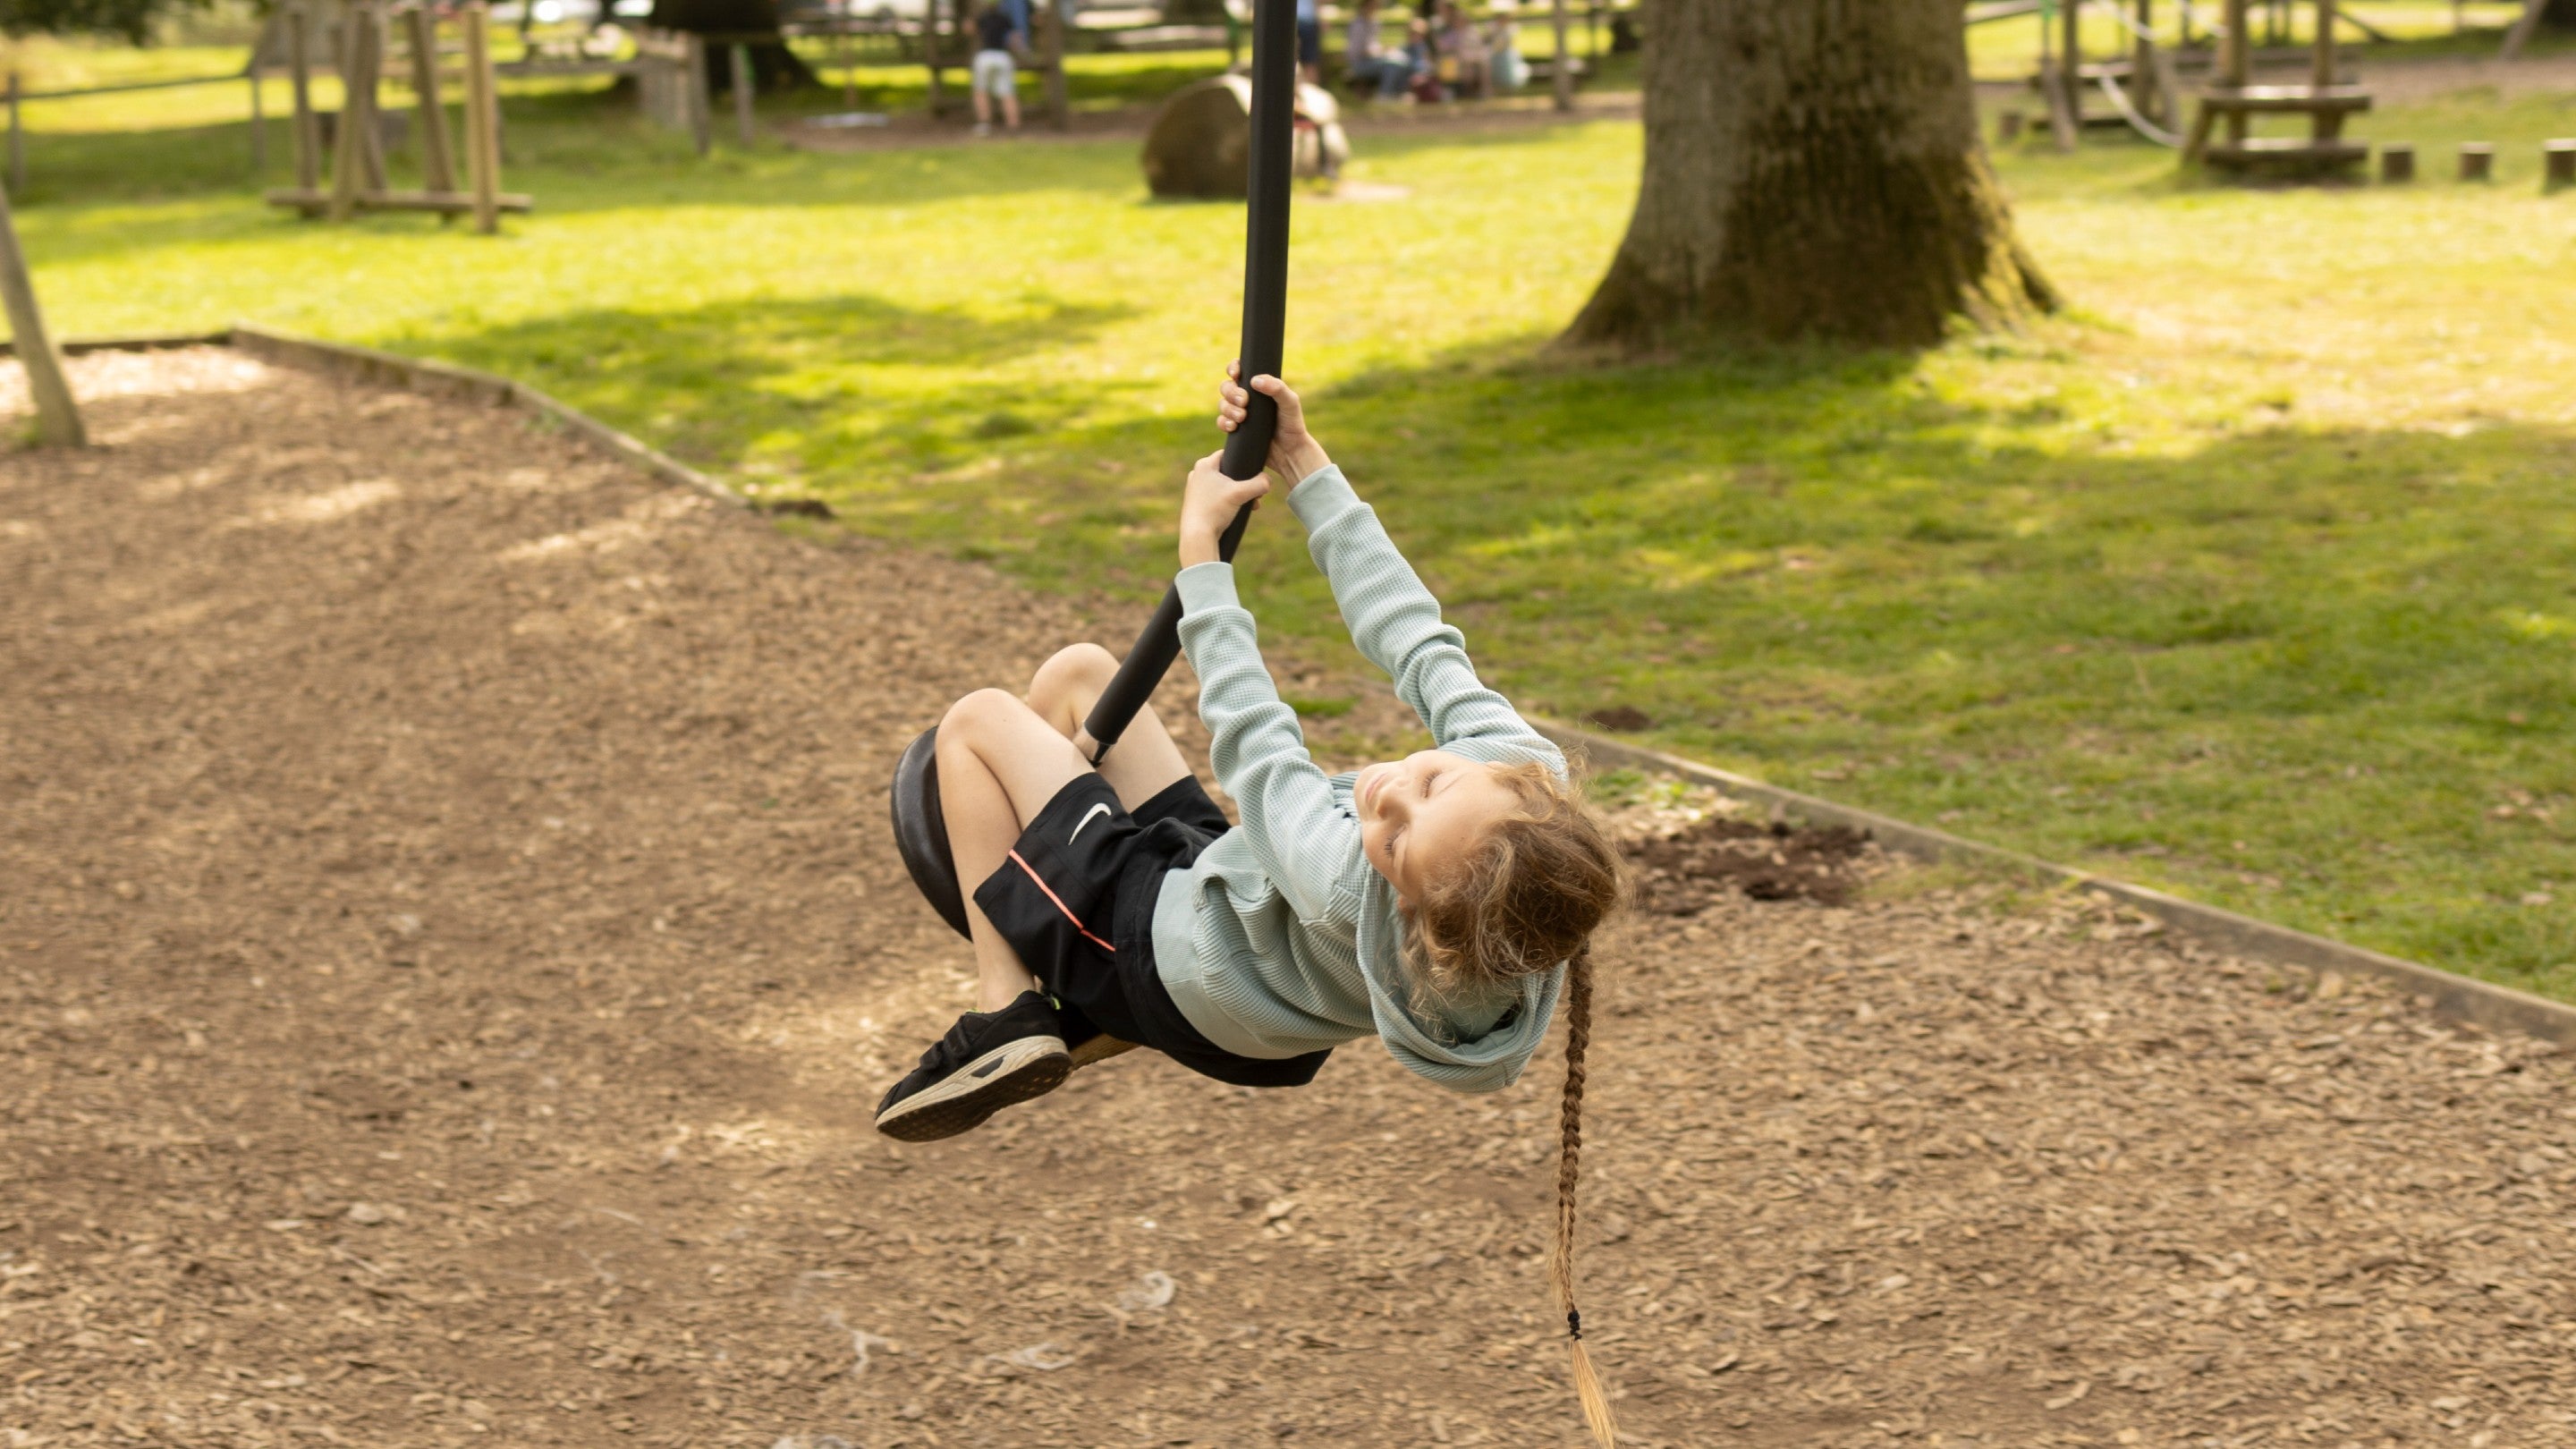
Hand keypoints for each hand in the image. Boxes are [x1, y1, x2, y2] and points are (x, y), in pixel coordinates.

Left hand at [1178, 449, 1268, 567]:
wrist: (1198, 536)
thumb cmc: (1215, 510)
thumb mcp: (1241, 494)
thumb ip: (1259, 484)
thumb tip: (1268, 481)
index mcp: (1204, 465)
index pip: (1228, 454)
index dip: (1243, 462)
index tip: (1254, 472)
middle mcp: (1197, 474)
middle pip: (1228, 472)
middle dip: (1244, 483)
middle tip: (1255, 494)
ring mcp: (1195, 489)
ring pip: (1224, 486)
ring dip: (1239, 495)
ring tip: (1250, 505)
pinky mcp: (1196, 503)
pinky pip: (1217, 497)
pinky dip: (1229, 502)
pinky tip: (1237, 512)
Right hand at [1219, 363, 1330, 485]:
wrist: (1290, 452)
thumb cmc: (1292, 424)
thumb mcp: (1290, 403)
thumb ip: (1277, 388)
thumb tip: (1254, 381)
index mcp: (1259, 387)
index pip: (1241, 371)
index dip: (1233, 368)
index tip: (1236, 373)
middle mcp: (1247, 398)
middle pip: (1227, 387)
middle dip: (1231, 392)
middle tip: (1244, 401)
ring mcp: (1240, 414)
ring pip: (1222, 404)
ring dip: (1228, 408)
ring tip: (1242, 417)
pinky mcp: (1236, 430)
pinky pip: (1221, 422)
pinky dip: (1224, 422)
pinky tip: (1233, 427)